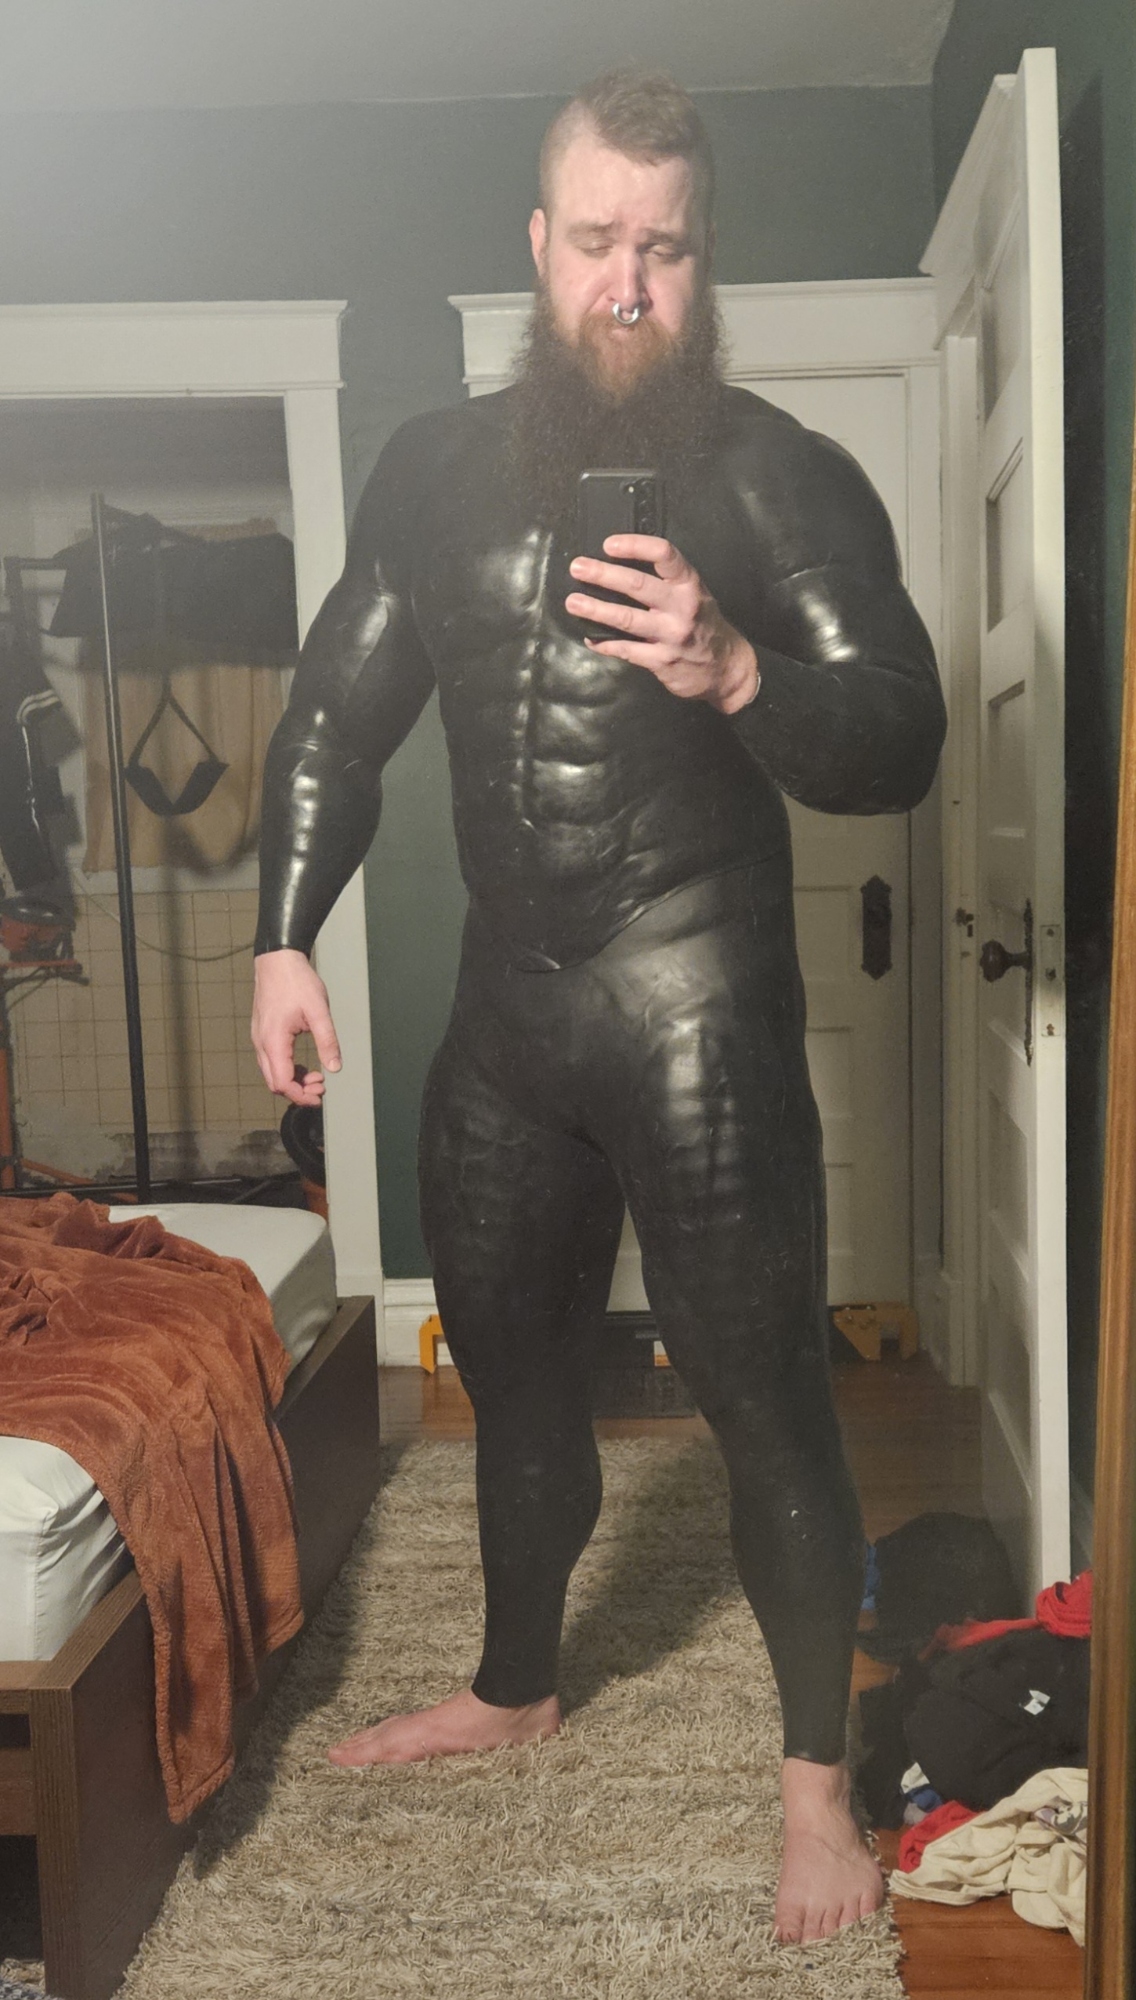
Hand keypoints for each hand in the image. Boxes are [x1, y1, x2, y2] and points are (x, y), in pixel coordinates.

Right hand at [251, 948, 341, 1106]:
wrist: (278, 960)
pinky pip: (271, 1061)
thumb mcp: (319, 1011)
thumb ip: (328, 1041)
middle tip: (321, 1087)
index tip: (319, 1096)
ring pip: (272, 1073)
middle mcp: (261, 1043)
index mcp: (273, 1041)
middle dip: (298, 1091)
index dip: (300, 1095)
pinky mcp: (262, 1034)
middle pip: (274, 1083)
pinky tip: (304, 1065)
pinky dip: (287, 1069)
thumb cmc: (296, 982)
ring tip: (316, 1076)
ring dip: (293, 1080)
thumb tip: (335, 1067)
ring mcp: (259, 1038)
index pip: (282, 1083)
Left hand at [565, 534, 759, 713]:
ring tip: (573, 602)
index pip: (664, 555)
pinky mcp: (662, 661)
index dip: (635, 546)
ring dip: (596, 609)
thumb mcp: (695, 595)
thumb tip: (622, 565)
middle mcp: (682, 607)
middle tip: (578, 568)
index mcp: (690, 584)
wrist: (727, 669)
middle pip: (638, 585)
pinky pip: (627, 650)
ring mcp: (671, 636)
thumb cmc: (704, 625)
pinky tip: (590, 637)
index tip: (608, 544)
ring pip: (627, 619)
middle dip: (603, 575)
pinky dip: (605, 644)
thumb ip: (667, 582)